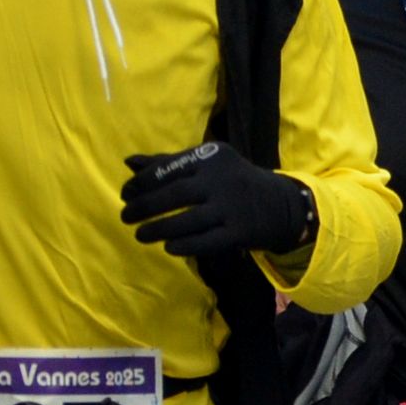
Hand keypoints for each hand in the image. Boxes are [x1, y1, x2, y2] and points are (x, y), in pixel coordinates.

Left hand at [122, 144, 316, 264]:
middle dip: (143, 207)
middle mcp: (222, 179)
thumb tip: (129, 162)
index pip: (167, 169)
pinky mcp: (240, 232)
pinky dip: (183, 245)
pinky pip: (205, 242)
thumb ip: (169, 163)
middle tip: (125, 217)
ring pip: (186, 221)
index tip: (125, 195)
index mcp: (211, 157)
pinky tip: (168, 247)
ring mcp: (232, 207)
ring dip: (157, 229)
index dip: (141, 183)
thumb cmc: (232, 181)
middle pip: (174, 195)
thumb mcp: (207, 164)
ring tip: (140, 235)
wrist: (280, 204)